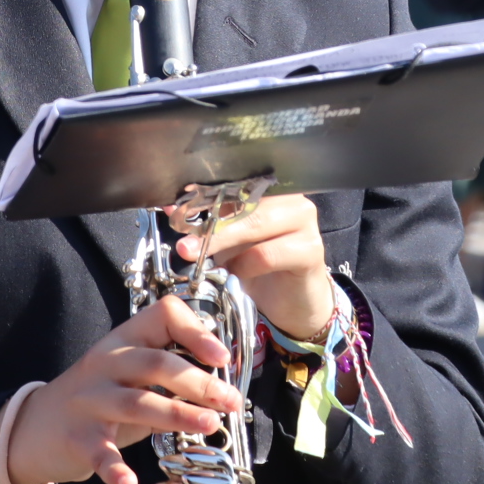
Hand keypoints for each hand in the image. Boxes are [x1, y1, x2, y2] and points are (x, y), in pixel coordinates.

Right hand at [0, 296, 245, 483]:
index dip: (195, 332)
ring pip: (137, 402)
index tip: (221, 357)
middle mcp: (105, 364)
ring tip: (209, 425)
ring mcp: (89, 400)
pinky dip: (114, 468)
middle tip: (230, 402)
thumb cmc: (98, 400)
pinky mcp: (77, 437)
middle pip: (156, 363)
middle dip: (198, 382)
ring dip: (177, 414)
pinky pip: (99, 452)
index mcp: (123, 341)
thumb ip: (166, 376)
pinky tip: (130, 483)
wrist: (35, 427)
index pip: (162, 316)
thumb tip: (220, 386)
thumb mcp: (129, 375)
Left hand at [175, 191, 334, 340]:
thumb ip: (209, 221)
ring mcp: (304, 221)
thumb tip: (173, 207)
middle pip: (244, 201)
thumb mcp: (230, 240)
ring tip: (199, 257)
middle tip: (184, 242)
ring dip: (221, 242)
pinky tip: (233, 274)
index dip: (204, 194)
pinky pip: (267, 254)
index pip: (234, 182)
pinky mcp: (310, 249)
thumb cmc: (261, 265)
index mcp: (270, 187)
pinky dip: (244, 266)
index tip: (177, 209)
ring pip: (254, 223)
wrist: (294, 301)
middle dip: (209, 223)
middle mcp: (290, 197)